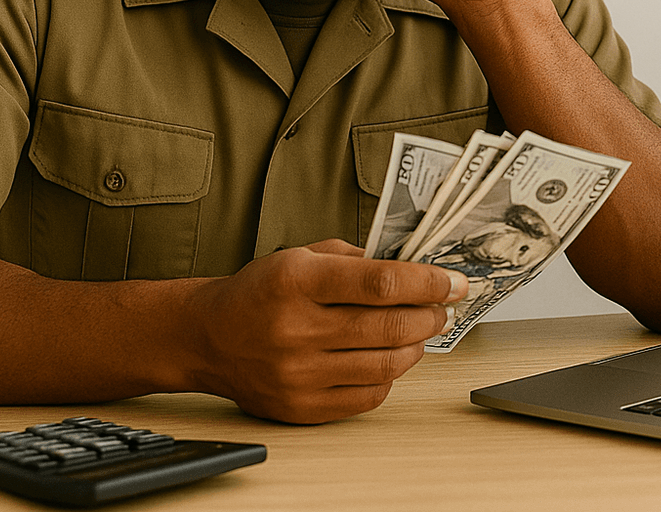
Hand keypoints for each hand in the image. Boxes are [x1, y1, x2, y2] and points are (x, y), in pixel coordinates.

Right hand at [187, 239, 467, 422]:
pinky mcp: (300, 406)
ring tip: (420, 330)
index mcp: (297, 281)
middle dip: (431, 314)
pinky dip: (390, 375)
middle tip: (443, 306)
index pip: (381, 283)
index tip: (453, 281)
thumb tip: (415, 267)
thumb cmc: (260, 291)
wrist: (207, 337)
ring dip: (417, 345)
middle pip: (390, 326)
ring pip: (386, 364)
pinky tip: (390, 357)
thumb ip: (356, 258)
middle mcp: (296, 329)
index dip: (428, 282)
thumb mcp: (300, 255)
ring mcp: (298, 373)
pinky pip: (368, 395)